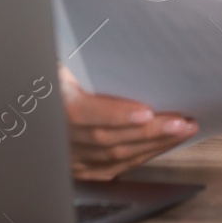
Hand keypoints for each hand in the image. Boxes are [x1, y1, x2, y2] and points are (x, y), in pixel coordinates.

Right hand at [58, 64, 196, 179]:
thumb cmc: (58, 80)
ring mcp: (71, 159)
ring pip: (116, 158)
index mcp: (55, 106)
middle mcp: (61, 138)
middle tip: (182, 122)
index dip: (116, 116)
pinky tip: (163, 146)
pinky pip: (115, 168)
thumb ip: (87, 67)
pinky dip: (143, 156)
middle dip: (150, 133)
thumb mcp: (65, 65)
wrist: (38, 107)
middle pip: (109, 141)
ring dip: (154, 146)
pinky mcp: (81, 169)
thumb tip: (123, 52)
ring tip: (182, 131)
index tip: (146, 112)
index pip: (83, 114)